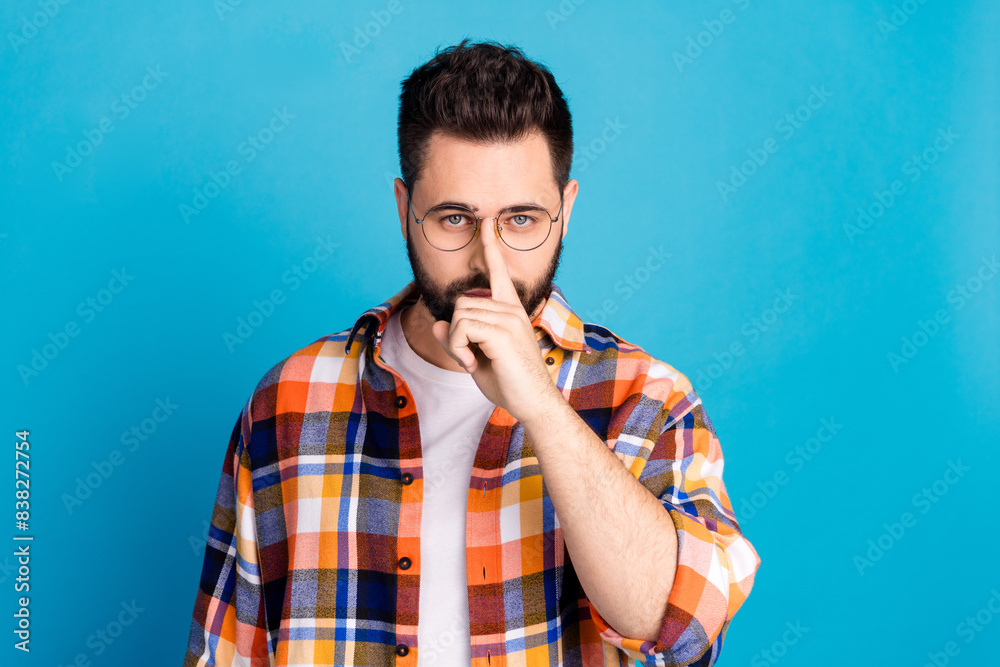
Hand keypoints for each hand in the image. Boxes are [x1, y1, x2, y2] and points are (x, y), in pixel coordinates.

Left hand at [430, 223, 558, 421]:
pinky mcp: (501, 331)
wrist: (533, 403)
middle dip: (455, 332)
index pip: (498, 272)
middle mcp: (511, 309)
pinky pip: (461, 328)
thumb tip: (436, 322)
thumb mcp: (475, 358)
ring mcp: (508, 318)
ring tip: (473, 361)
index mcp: (510, 310)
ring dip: (456, 343)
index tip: (486, 222)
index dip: (490, 246)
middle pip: (461, 303)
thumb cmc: (509, 383)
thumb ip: (457, 338)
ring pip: (458, 316)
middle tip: (469, 357)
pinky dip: (458, 349)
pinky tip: (472, 363)